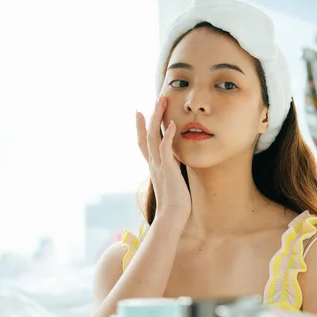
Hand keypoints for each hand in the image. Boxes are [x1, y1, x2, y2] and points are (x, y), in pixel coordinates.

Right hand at [136, 96, 190, 220]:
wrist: (173, 216)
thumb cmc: (175, 203)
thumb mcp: (172, 181)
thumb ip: (171, 170)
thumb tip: (175, 162)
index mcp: (154, 166)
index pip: (144, 143)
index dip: (142, 127)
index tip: (140, 113)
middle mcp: (154, 164)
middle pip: (148, 135)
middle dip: (152, 116)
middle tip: (156, 99)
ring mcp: (160, 166)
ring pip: (155, 137)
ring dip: (158, 118)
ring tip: (162, 102)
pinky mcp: (168, 169)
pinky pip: (166, 148)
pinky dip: (168, 135)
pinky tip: (172, 123)